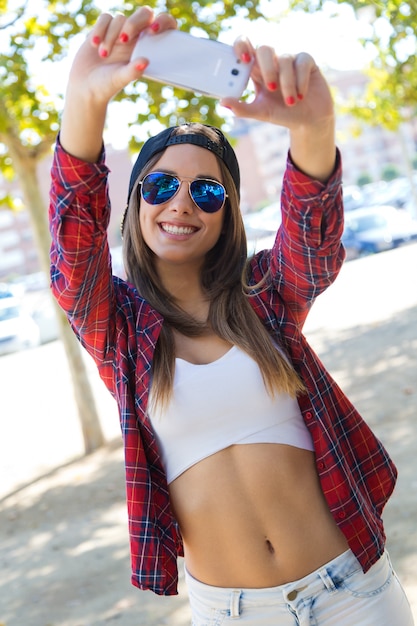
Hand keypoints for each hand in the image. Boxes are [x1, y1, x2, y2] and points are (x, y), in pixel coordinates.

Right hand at [67, 8, 176, 106]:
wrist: (85, 85)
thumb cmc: (107, 85)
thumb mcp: (120, 79)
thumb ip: (132, 71)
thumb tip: (146, 61)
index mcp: (146, 48)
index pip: (162, 27)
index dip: (163, 22)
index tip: (153, 31)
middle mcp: (135, 38)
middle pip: (144, 14)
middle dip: (133, 24)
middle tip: (123, 40)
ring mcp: (119, 31)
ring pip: (121, 18)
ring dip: (110, 37)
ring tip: (103, 55)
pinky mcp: (103, 28)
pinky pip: (105, 18)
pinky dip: (100, 29)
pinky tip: (95, 44)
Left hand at [221, 41, 335, 180]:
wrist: (308, 120)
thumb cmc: (282, 114)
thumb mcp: (260, 112)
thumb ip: (242, 108)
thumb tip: (222, 102)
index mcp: (257, 70)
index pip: (246, 47)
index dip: (242, 46)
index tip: (244, 59)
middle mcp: (273, 61)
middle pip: (265, 48)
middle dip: (267, 67)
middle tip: (271, 87)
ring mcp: (290, 59)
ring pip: (285, 59)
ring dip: (287, 83)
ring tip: (290, 102)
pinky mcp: (307, 61)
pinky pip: (302, 62)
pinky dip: (300, 81)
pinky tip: (301, 96)